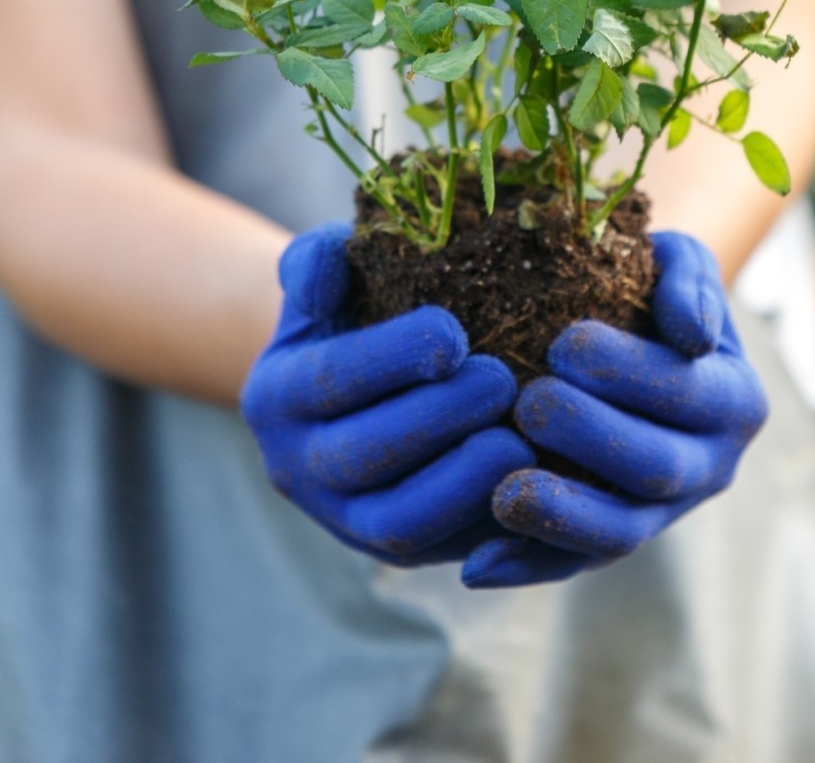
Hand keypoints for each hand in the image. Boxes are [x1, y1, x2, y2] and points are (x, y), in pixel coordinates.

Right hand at [240, 223, 532, 564]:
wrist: (355, 377)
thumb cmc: (353, 309)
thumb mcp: (327, 276)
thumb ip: (319, 260)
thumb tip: (328, 269)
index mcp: (277, 396)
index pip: (330, 380)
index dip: (390, 359)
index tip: (452, 335)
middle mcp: (299, 468)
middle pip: (362, 457)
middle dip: (435, 421)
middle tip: (501, 382)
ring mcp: (346, 521)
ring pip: (399, 524)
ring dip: (463, 484)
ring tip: (520, 442)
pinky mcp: (399, 553)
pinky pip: (444, 552)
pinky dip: (490, 524)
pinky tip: (537, 483)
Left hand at [460, 232, 768, 588]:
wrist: (627, 337)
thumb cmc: (647, 291)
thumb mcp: (679, 263)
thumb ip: (689, 281)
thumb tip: (690, 334)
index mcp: (735, 400)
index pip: (690, 393)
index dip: (631, 373)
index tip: (564, 343)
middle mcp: (710, 467)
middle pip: (658, 470)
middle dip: (593, 438)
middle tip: (529, 404)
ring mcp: (661, 515)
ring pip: (620, 533)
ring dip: (563, 517)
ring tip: (504, 493)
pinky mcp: (609, 542)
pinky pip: (571, 566)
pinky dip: (526, 567)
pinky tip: (475, 563)